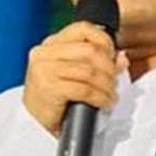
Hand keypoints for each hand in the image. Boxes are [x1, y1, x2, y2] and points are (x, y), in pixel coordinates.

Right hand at [22, 21, 128, 135]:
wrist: (33, 126)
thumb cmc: (54, 99)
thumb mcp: (73, 74)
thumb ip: (95, 62)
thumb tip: (121, 58)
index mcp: (50, 44)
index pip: (83, 29)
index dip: (104, 40)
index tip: (113, 56)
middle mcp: (44, 53)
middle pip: (90, 51)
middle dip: (109, 67)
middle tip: (115, 81)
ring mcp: (44, 69)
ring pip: (89, 71)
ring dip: (107, 85)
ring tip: (111, 95)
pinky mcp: (48, 88)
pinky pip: (85, 90)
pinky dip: (100, 97)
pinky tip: (104, 103)